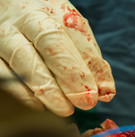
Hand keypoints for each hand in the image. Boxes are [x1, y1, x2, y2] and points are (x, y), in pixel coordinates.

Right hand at [0, 0, 114, 115]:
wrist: (10, 12)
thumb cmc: (47, 26)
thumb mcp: (72, 33)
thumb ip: (89, 59)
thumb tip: (106, 91)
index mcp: (51, 11)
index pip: (73, 36)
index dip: (87, 65)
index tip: (102, 91)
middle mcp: (25, 20)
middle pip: (49, 45)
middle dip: (71, 76)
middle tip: (86, 101)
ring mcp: (4, 37)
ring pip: (24, 61)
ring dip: (47, 89)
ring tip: (65, 109)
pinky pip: (3, 75)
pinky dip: (21, 93)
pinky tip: (38, 106)